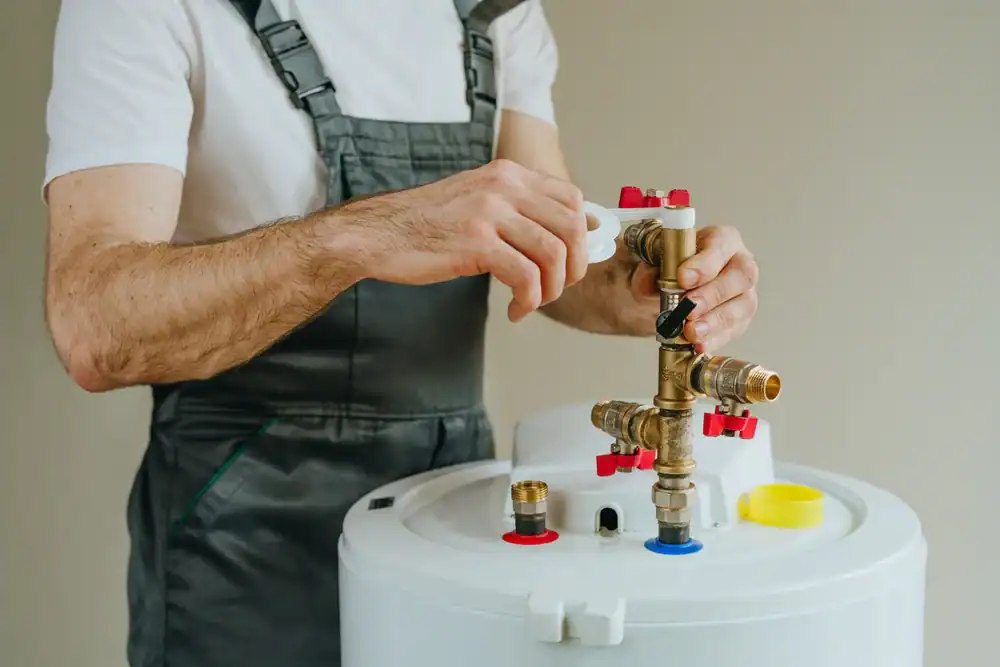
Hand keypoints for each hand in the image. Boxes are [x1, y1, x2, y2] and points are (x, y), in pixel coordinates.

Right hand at [351, 159, 587, 321]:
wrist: (377, 234)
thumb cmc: (424, 225)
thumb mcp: (476, 199)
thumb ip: (516, 209)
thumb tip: (563, 235)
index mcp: (508, 174)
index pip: (572, 198)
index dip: (584, 235)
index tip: (574, 261)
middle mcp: (504, 186)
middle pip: (571, 227)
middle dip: (574, 267)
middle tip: (557, 288)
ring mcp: (490, 213)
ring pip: (553, 254)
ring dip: (551, 289)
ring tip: (532, 302)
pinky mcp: (477, 243)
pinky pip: (526, 277)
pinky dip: (529, 301)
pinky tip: (515, 310)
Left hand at [622, 226, 758, 352]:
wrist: (668, 289)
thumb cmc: (669, 266)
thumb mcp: (653, 262)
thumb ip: (649, 268)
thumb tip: (648, 280)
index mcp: (721, 239)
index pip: (721, 245)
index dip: (705, 263)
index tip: (683, 278)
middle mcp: (740, 262)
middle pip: (741, 276)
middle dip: (713, 295)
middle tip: (688, 309)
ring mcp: (744, 292)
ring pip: (742, 306)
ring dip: (715, 322)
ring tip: (691, 332)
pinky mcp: (741, 317)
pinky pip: (735, 329)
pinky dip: (716, 339)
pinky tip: (700, 345)